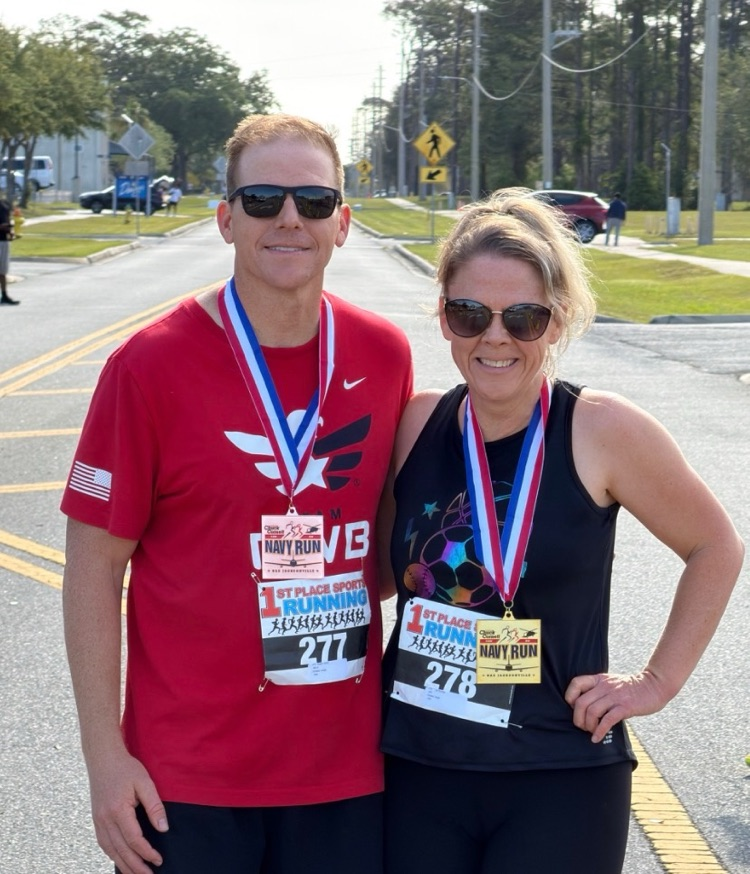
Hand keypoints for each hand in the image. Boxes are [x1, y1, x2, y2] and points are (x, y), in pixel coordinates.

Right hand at [88, 750, 168, 873]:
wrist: (103, 759)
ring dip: (123, 865)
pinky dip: (113, 855)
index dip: (146, 852)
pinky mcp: (96, 820)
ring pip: (110, 851)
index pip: (134, 839)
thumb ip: (154, 806)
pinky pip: (104, 844)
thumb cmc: (125, 768)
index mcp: (118, 810)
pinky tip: (121, 860)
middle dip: (135, 866)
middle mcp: (105, 820)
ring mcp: (98, 821)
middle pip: (121, 850)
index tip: (158, 860)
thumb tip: (163, 828)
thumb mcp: (145, 782)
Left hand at [564, 670, 670, 742]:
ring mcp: (615, 696)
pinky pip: (607, 720)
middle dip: (577, 718)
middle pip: (581, 702)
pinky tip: (597, 738)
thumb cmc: (631, 687)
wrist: (654, 685)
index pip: (576, 683)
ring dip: (588, 726)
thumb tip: (583, 705)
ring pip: (592, 712)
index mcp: (599, 679)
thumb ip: (598, 689)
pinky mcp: (625, 707)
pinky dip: (599, 731)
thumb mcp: (611, 682)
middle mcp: (605, 686)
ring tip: (591, 732)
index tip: (572, 707)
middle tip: (582, 726)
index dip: (569, 696)